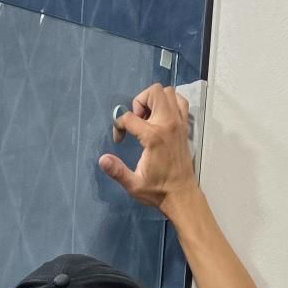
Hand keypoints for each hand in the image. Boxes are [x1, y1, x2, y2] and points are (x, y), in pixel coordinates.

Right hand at [99, 83, 195, 210]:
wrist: (182, 195)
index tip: (120, 139)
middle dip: (140, 101)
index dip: (119, 125)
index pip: (130, 117)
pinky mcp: (185, 126)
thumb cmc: (157, 190)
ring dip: (155, 100)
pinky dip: (170, 102)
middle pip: (154, 92)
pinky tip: (161, 117)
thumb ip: (117, 171)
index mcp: (153, 137)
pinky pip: (180, 101)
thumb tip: (102, 159)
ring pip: (168, 92)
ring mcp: (179, 122)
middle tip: (136, 120)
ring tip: (148, 118)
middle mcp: (168, 124)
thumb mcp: (133, 184)